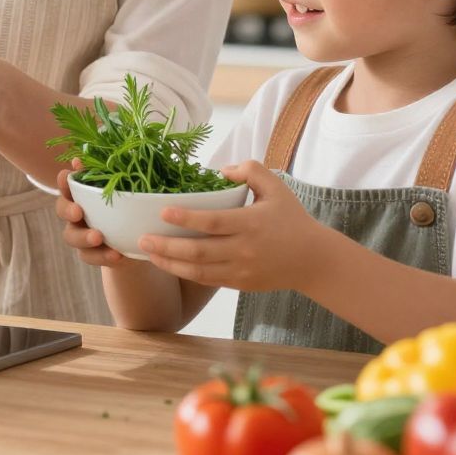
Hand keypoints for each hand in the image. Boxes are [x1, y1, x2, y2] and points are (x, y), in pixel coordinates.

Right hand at [54, 163, 129, 268]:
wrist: (137, 241)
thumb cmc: (127, 209)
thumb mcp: (123, 192)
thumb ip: (108, 177)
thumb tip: (88, 159)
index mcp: (81, 195)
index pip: (67, 185)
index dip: (63, 180)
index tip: (67, 175)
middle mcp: (76, 213)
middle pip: (61, 209)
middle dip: (67, 209)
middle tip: (78, 212)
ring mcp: (80, 235)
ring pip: (71, 236)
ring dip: (84, 236)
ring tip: (98, 237)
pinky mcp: (90, 254)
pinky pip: (89, 256)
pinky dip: (102, 256)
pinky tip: (116, 254)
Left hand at [135, 162, 333, 291]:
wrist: (313, 260)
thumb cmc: (292, 219)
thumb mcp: (276, 187)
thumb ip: (250, 170)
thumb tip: (220, 171)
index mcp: (251, 224)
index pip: (213, 222)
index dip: (186, 218)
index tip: (162, 212)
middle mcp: (243, 249)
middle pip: (199, 251)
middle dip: (167, 246)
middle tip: (142, 239)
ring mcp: (241, 270)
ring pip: (199, 271)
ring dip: (170, 263)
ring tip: (147, 253)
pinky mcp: (239, 284)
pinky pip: (207, 280)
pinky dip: (185, 273)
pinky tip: (169, 264)